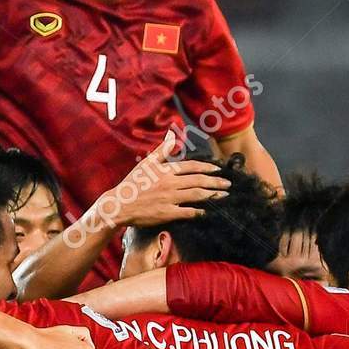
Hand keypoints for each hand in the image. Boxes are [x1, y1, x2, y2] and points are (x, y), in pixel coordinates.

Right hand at [108, 130, 230, 226]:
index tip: (218, 170)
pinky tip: (206, 211)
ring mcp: (169, 199)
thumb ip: (162, 150)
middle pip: (198, 181)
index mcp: (166, 170)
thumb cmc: (133, 184)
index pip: (191, 166)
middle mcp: (170, 183)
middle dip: (215, 182)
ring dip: (212, 194)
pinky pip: (187, 212)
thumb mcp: (146, 164)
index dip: (206, 168)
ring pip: (196, 195)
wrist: (120, 204)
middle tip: (228, 184)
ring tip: (223, 195)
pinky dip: (198, 211)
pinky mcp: (167, 213)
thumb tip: (172, 136)